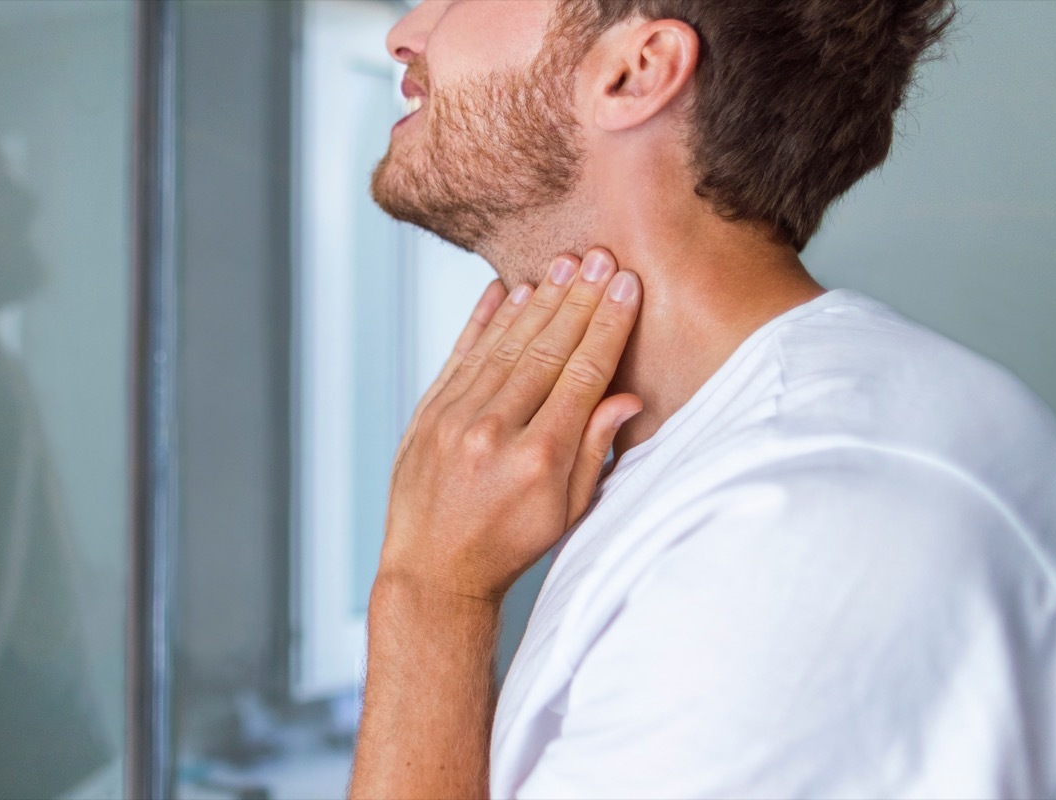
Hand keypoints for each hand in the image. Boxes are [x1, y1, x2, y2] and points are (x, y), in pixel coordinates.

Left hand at [378, 248, 641, 601]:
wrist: (432, 571)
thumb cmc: (508, 546)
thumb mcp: (567, 512)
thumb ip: (595, 451)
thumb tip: (628, 398)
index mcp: (537, 459)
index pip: (582, 375)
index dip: (608, 327)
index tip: (627, 288)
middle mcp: (494, 431)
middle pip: (547, 349)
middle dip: (579, 299)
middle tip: (601, 257)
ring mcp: (454, 419)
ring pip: (505, 344)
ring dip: (538, 300)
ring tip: (565, 265)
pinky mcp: (427, 414)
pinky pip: (461, 355)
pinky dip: (484, 320)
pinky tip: (506, 290)